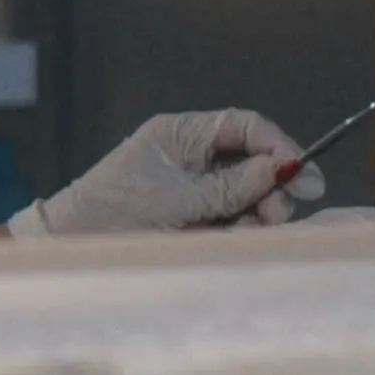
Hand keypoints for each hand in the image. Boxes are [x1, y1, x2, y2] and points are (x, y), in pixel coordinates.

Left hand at [13, 109, 323, 237]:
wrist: (71, 248)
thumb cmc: (112, 212)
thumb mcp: (176, 198)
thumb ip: (229, 186)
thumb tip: (279, 169)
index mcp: (182, 135)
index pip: (243, 127)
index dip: (278, 146)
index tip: (303, 174)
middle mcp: (192, 158)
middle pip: (252, 162)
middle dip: (272, 187)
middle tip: (277, 215)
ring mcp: (194, 189)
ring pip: (247, 195)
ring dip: (259, 214)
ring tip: (249, 232)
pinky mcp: (194, 220)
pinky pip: (232, 220)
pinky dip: (242, 231)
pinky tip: (237, 241)